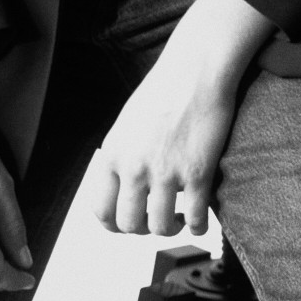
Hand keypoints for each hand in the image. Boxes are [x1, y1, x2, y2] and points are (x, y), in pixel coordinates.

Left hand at [84, 0, 273, 237]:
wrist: (196, 70)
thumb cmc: (164, 89)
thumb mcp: (126, 123)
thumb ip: (121, 156)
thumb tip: (121, 185)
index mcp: (112, 155)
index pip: (101, 209)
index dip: (114, 225)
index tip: (125, 224)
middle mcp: (134, 168)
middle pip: (129, 225)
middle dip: (142, 230)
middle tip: (154, 221)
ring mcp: (166, 173)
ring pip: (160, 227)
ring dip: (170, 229)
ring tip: (177, 219)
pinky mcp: (198, 174)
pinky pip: (195, 218)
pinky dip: (197, 226)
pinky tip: (199, 219)